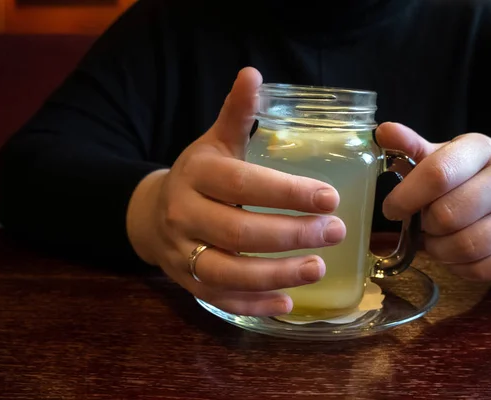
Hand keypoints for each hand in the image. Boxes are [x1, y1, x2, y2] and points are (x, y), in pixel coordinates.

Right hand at [126, 67, 345, 315]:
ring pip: (229, 272)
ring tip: (319, 267)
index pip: (243, 184)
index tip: (331, 198)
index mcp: (197, 174)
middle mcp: (185, 214)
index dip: (287, 193)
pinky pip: (220, 298)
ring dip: (277, 274)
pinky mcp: (187, 281)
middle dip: (292, 235)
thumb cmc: (199, 175)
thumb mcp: (215, 141)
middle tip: (337, 232)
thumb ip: (237, 113)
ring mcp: (182, 252)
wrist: (153, 211)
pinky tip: (288, 303)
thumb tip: (253, 73)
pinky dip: (254, 304)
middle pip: (239, 232)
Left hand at [376, 122, 490, 280]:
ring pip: (466, 246)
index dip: (405, 197)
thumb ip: (414, 147)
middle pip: (448, 215)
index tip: (392, 208)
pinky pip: (483, 269)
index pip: (438, 174)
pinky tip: (454, 255)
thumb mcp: (449, 155)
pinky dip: (458, 267)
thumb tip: (383, 131)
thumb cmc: (476, 177)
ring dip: (439, 250)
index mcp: (483, 149)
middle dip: (424, 225)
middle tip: (421, 224)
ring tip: (435, 240)